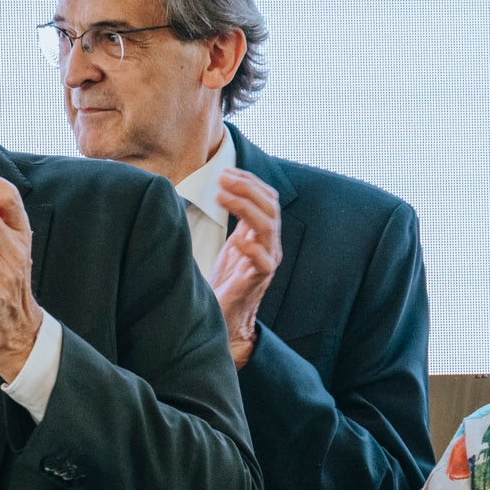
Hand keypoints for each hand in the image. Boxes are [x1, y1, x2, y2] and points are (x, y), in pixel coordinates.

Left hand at [212, 168, 282, 365]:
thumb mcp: (230, 244)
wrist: (226, 317)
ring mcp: (267, 262)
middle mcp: (270, 244)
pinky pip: (263, 261)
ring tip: (222, 197)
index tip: (226, 172)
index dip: (250, 181)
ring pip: (268, 227)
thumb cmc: (226, 281)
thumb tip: (219, 191)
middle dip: (247, 188)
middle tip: (222, 179)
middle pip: (270, 206)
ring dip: (245, 207)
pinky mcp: (259, 281)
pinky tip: (236, 240)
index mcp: (263, 234)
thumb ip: (234, 222)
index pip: (268, 198)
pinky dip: (251, 248)